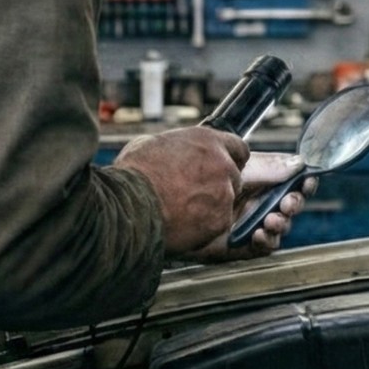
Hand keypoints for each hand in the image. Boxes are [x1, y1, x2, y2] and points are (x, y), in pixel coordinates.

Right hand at [112, 127, 247, 255]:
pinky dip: (205, 226)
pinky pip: (218, 224)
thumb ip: (176, 147)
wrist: (130, 205)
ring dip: (211, 207)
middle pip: (234, 177)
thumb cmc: (135, 173)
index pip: (238, 149)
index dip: (228, 159)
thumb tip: (172, 152)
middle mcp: (222, 165)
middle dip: (218, 185)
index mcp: (208, 141)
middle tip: (194, 194)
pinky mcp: (220, 220)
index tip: (218, 169)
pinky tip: (183, 224)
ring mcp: (224, 194)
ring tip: (183, 211)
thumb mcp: (152, 144)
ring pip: (226, 202)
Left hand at [182, 152, 318, 262]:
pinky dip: (266, 241)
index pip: (290, 182)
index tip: (307, 181)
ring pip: (278, 227)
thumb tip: (299, 162)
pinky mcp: (238, 243)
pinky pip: (262, 247)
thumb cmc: (197, 175)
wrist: (169, 198)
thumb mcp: (237, 166)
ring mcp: (248, 222)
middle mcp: (256, 201)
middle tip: (287, 203)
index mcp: (258, 179)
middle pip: (289, 205)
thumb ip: (270, 166)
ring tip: (271, 219)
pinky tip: (260, 233)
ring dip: (281, 223)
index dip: (303, 183)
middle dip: (294, 203)